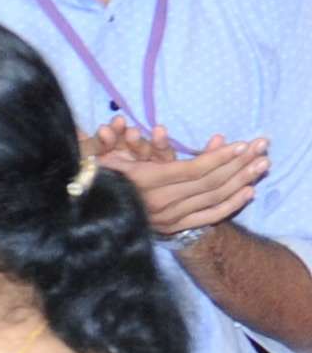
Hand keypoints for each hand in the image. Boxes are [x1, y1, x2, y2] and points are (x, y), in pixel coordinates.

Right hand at [90, 120, 268, 235]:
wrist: (90, 217)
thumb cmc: (95, 177)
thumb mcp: (102, 155)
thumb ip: (116, 140)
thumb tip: (130, 125)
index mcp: (143, 183)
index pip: (191, 170)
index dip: (218, 157)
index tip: (240, 144)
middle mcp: (159, 203)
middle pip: (209, 183)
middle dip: (238, 165)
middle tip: (261, 149)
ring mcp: (169, 218)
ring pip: (213, 198)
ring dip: (241, 181)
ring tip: (262, 166)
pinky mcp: (174, 228)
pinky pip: (209, 216)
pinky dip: (231, 204)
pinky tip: (248, 191)